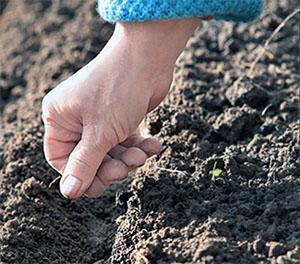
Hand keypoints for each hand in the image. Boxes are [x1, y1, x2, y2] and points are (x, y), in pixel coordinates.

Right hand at [42, 19, 197, 198]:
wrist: (149, 58)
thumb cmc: (119, 90)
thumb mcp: (100, 133)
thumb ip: (85, 164)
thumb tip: (68, 192)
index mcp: (60, 117)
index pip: (61, 158)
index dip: (79, 175)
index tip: (99, 187)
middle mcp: (77, 117)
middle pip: (89, 158)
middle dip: (110, 167)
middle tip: (125, 169)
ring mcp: (100, 117)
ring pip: (111, 151)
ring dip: (128, 157)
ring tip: (142, 153)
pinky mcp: (121, 117)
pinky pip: (127, 140)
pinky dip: (140, 146)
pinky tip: (154, 145)